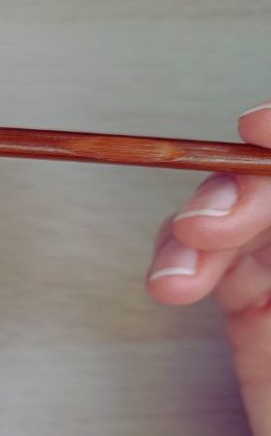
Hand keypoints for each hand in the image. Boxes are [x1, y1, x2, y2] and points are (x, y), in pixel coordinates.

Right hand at [147, 102, 270, 435]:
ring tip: (181, 267)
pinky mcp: (251, 303)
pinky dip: (178, 260)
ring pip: (227, 213)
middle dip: (232, 190)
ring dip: (192, 230)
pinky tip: (174, 280)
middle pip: (264, 179)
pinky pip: (205, 258)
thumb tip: (268, 150)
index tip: (256, 131)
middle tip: (212, 223)